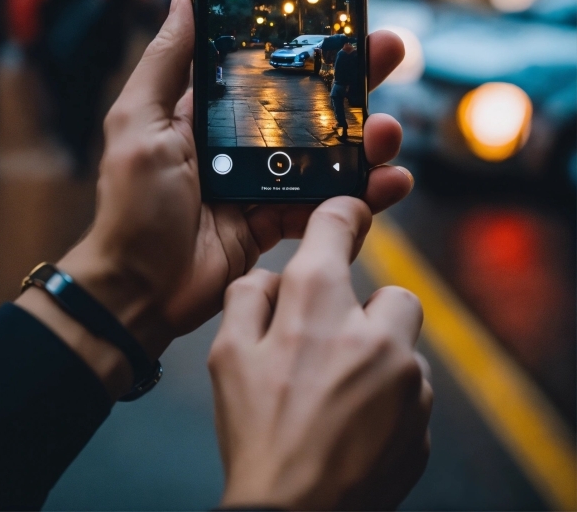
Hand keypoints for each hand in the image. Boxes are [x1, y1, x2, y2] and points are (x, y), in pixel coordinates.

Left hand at [36, 0, 412, 364]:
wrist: (140, 290)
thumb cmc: (131, 204)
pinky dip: (362, 195)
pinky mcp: (279, 220)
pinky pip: (327, 203)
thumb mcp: (138, 123)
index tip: (342, 19)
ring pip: (328, 153)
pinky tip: (390, 184)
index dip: (304, 44)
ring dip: (366, 140)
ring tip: (389, 133)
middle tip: (390, 53)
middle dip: (352, 79)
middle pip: (309, 104)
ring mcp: (265, 181)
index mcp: (211, 112)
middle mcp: (242, 141)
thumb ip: (164, 63)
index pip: (267, 67)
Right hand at [209, 197, 431, 510]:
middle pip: (393, 293)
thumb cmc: (255, 434)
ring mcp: (405, 379)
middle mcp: (372, 332)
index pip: (338, 225)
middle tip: (334, 346)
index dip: (343, 212)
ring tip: (340, 395)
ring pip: (404, 346)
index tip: (349, 213)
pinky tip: (354, 426)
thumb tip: (277, 275)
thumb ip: (250, 296)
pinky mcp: (420, 421)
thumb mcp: (226, 356)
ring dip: (379, 358)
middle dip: (368, 311)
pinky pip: (411, 391)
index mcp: (318, 305)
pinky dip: (389, 399)